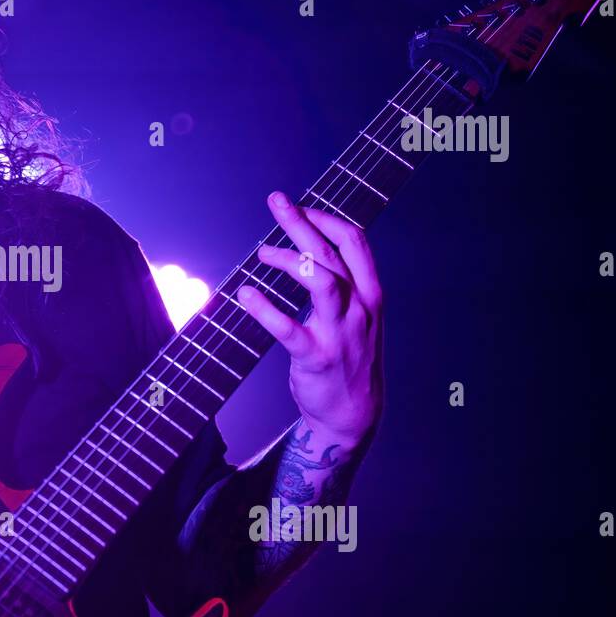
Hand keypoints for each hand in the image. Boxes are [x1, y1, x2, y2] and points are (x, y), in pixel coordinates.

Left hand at [237, 191, 384, 447]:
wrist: (353, 414)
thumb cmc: (349, 358)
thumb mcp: (358, 317)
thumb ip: (342, 286)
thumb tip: (310, 249)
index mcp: (370, 295)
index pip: (354, 242)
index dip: (326, 218)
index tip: (302, 206)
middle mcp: (359, 309)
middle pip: (332, 254)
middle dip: (303, 223)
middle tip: (277, 202)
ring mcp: (339, 333)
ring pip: (320, 282)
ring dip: (290, 261)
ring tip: (262, 253)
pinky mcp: (315, 357)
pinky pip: (288, 329)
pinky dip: (264, 309)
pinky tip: (245, 295)